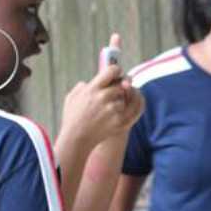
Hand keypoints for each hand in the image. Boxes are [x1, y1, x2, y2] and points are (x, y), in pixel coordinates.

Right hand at [58, 34, 143, 148]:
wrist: (76, 140)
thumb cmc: (72, 118)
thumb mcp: (72, 97)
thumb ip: (82, 86)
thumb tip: (92, 81)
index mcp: (92, 89)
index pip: (112, 70)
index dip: (116, 70)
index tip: (117, 73)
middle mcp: (103, 98)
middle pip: (122, 84)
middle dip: (122, 84)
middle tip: (124, 85)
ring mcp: (113, 111)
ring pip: (128, 96)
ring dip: (128, 96)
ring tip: (125, 96)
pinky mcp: (120, 122)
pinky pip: (136, 108)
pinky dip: (138, 103)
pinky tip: (136, 100)